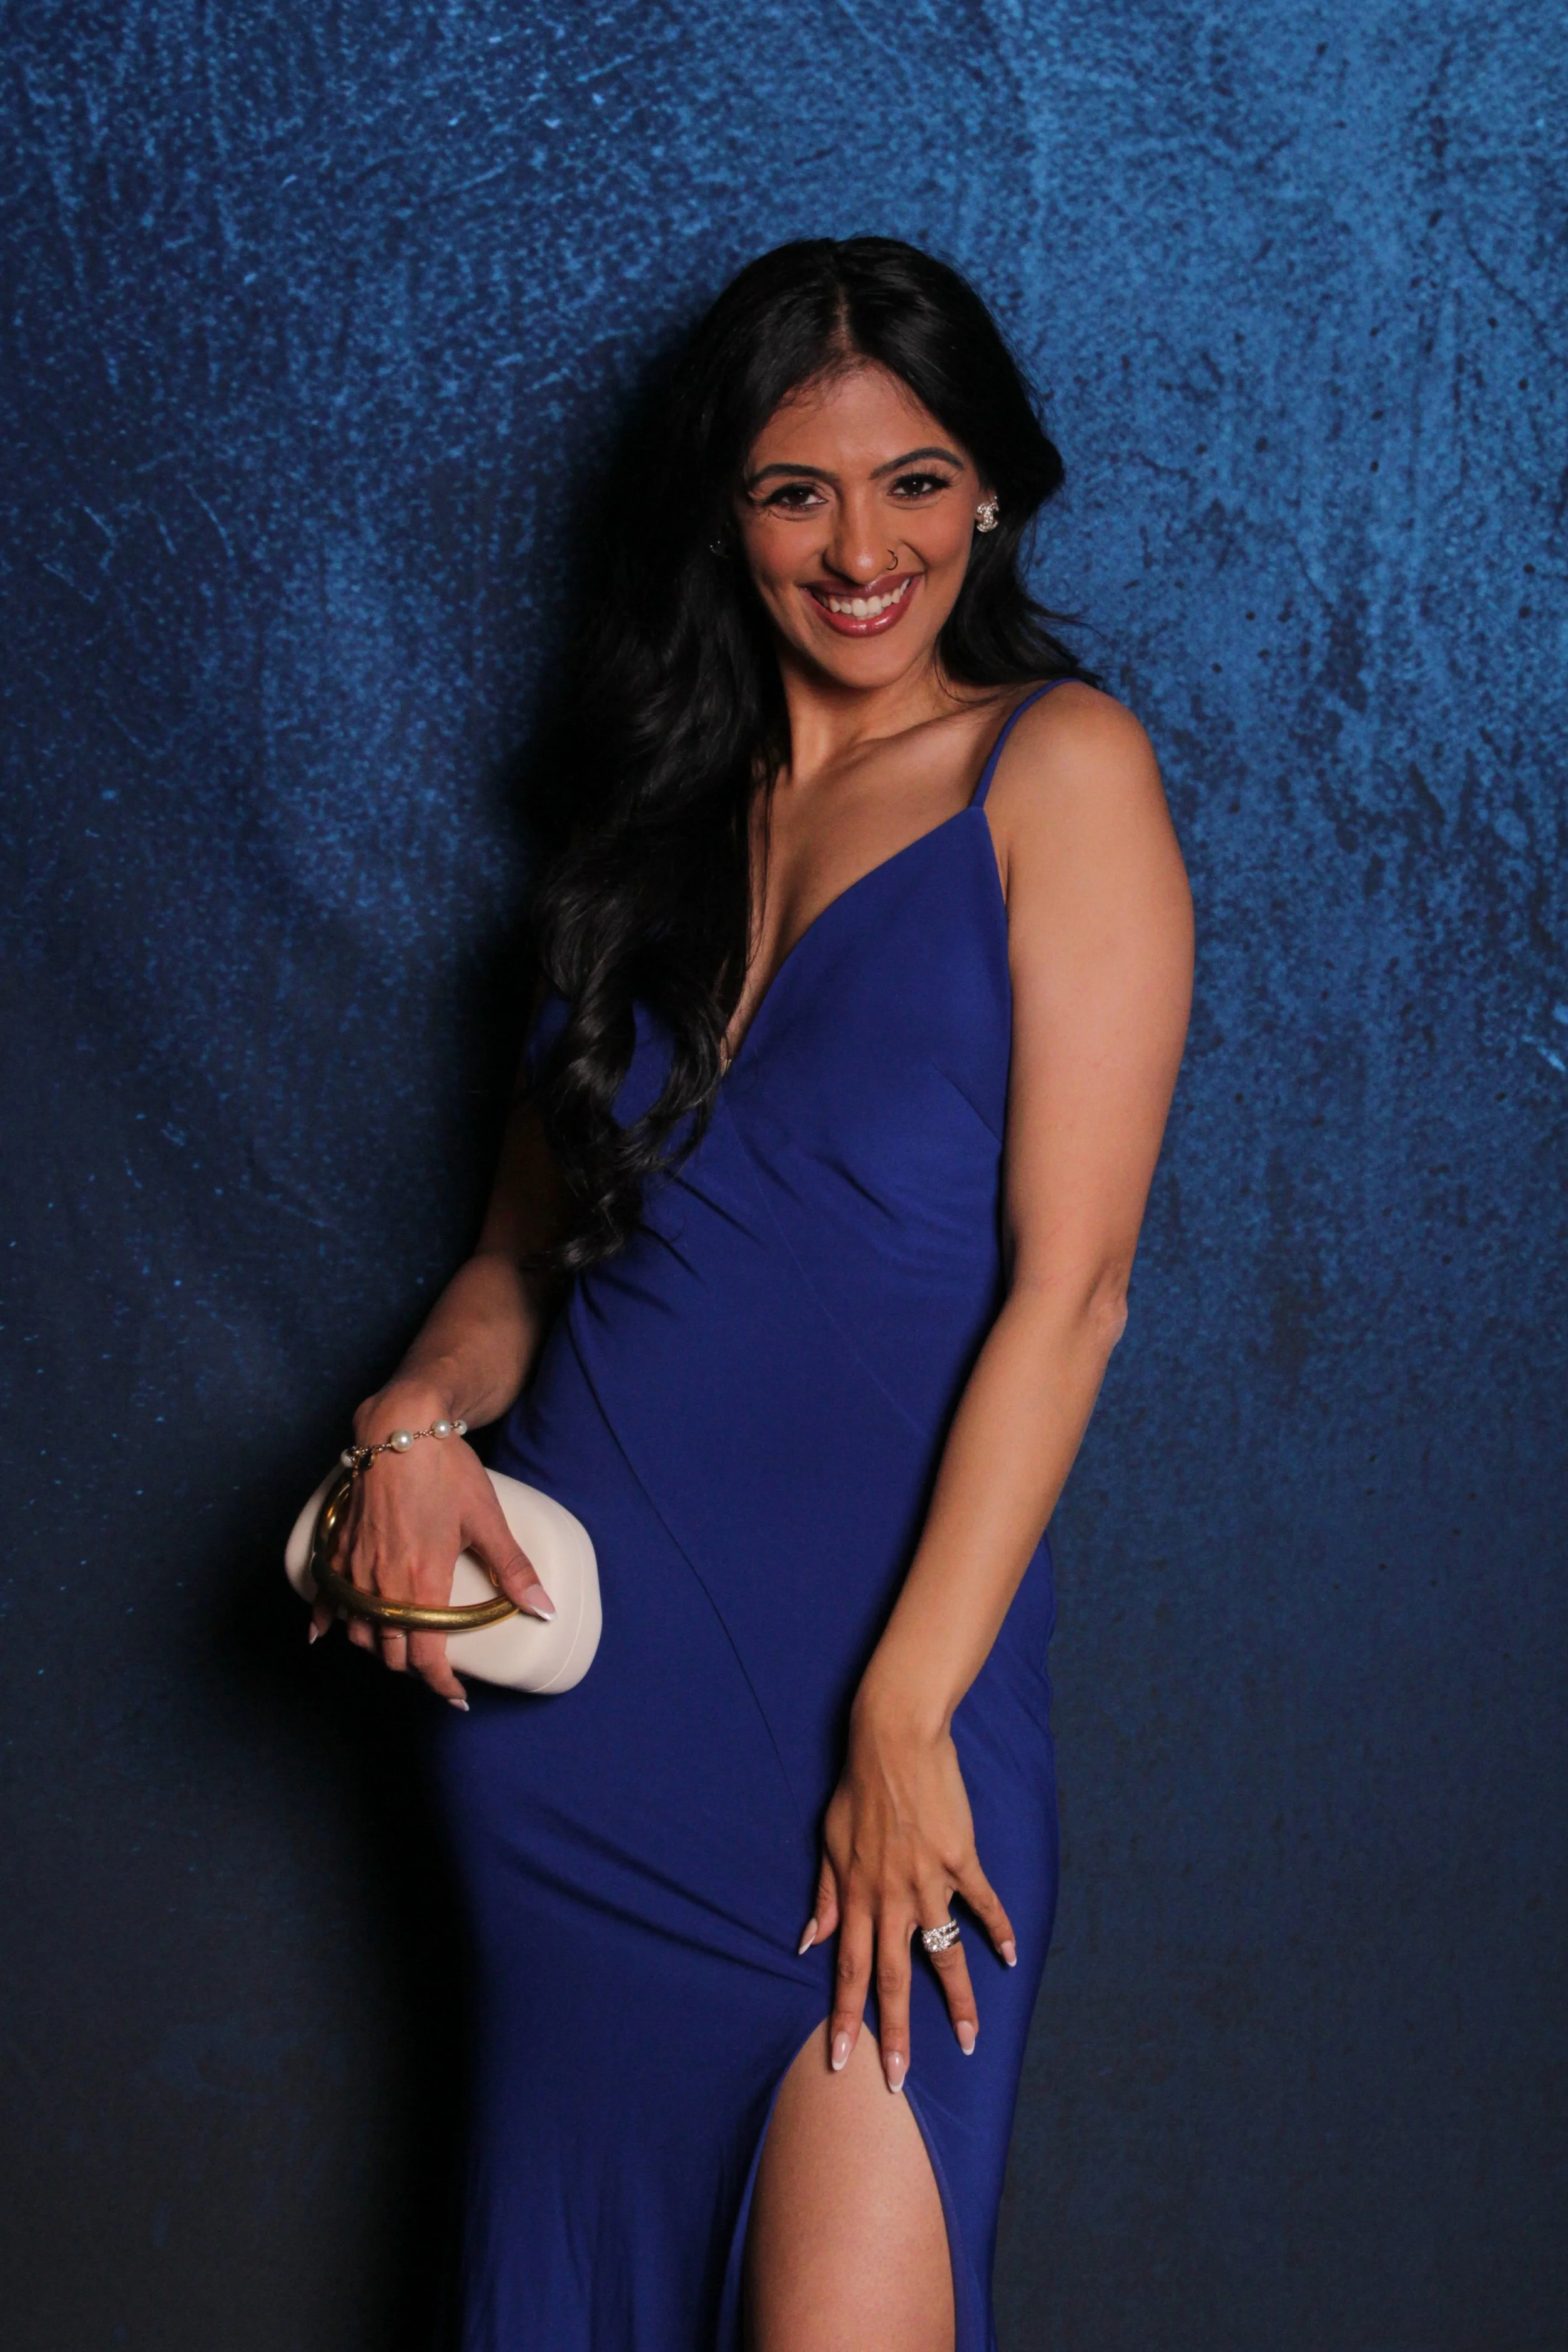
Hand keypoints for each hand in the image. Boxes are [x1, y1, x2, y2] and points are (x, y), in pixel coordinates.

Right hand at [310, 1383, 555, 1706]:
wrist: (399, 1428)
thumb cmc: (445, 1469)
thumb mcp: (487, 1519)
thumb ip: (512, 1568)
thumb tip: (543, 1607)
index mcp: (421, 1582)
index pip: (425, 1657)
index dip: (441, 1684)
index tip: (455, 1695)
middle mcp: (382, 1583)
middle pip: (390, 1651)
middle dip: (413, 1668)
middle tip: (435, 1669)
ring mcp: (356, 1567)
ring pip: (359, 1631)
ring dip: (378, 1648)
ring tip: (399, 1650)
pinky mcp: (340, 1549)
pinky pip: (326, 1597)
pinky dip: (326, 1621)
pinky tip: (322, 1635)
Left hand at [799, 1693, 1016, 2092]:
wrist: (894, 1739)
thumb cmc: (856, 1787)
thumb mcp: (827, 1840)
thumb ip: (824, 1897)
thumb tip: (809, 1942)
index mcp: (855, 1895)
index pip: (849, 1970)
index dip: (846, 2019)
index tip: (842, 2063)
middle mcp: (891, 1897)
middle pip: (893, 1978)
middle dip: (895, 2034)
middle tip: (899, 2082)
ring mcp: (929, 1880)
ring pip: (944, 1953)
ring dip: (957, 2000)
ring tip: (968, 2039)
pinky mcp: (962, 1858)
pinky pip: (983, 1903)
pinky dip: (999, 1931)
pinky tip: (1011, 1959)